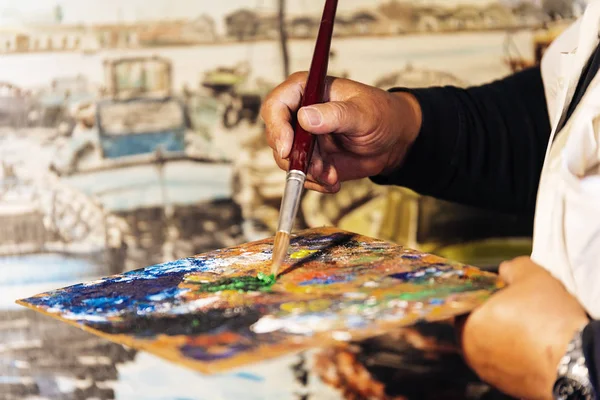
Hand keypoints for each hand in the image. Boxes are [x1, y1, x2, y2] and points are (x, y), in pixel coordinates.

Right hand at [260, 72, 421, 192]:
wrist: (392, 142)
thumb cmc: (381, 115)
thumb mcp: (363, 113)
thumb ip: (336, 114)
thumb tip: (305, 117)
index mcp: (307, 90)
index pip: (276, 105)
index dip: (277, 127)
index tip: (288, 148)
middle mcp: (299, 113)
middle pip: (276, 137)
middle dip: (295, 158)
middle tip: (318, 169)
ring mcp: (303, 137)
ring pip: (287, 160)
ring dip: (308, 173)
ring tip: (332, 176)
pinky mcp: (309, 158)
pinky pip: (300, 175)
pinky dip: (315, 182)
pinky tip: (333, 181)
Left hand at [457, 257, 589, 399]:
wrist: (574, 361)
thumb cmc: (547, 319)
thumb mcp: (531, 276)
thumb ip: (512, 268)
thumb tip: (505, 271)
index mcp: (465, 323)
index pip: (466, 301)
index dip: (485, 292)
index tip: (503, 290)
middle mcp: (470, 351)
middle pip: (479, 323)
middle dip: (495, 313)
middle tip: (519, 307)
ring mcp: (488, 371)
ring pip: (492, 343)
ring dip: (506, 334)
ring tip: (530, 325)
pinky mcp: (507, 386)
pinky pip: (507, 362)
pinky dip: (517, 353)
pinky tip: (535, 344)